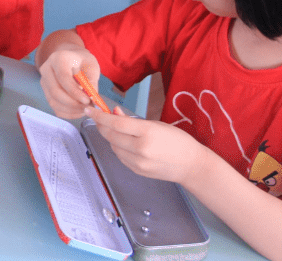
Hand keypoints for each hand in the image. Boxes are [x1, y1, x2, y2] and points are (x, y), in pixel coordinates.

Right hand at [38, 43, 101, 118]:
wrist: (73, 61)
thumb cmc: (83, 63)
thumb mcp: (92, 67)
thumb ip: (92, 82)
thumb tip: (92, 98)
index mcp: (58, 58)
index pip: (63, 77)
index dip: (74, 91)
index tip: (87, 100)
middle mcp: (47, 69)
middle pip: (55, 91)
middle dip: (72, 103)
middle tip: (87, 107)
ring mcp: (44, 82)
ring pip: (53, 101)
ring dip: (71, 109)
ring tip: (85, 109)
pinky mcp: (46, 92)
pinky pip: (54, 107)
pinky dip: (68, 113)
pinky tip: (79, 111)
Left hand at [84, 108, 210, 185]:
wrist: (191, 165)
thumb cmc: (177, 141)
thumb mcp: (156, 124)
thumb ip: (132, 120)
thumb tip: (113, 112)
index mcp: (147, 133)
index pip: (116, 124)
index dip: (100, 116)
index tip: (90, 110)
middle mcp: (141, 149)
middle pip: (111, 135)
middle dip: (101, 125)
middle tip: (98, 117)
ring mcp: (138, 162)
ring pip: (113, 146)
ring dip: (110, 136)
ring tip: (116, 129)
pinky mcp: (137, 170)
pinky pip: (120, 156)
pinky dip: (117, 147)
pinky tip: (123, 142)